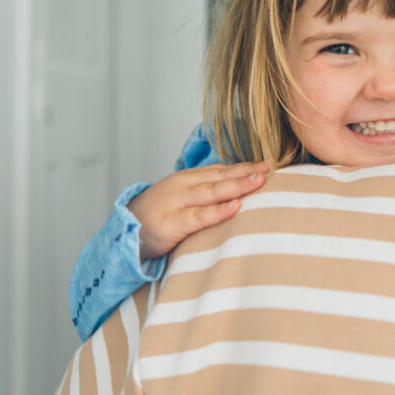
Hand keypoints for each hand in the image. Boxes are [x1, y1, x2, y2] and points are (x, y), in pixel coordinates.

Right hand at [128, 162, 268, 260]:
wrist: (125, 230)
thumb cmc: (160, 214)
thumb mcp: (182, 196)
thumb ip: (207, 192)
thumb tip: (240, 191)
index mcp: (189, 178)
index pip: (222, 169)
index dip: (245, 166)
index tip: (269, 164)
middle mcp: (185, 186)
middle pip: (220, 176)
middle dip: (246, 172)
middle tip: (269, 168)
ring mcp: (177, 203)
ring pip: (212, 191)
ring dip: (237, 185)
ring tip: (258, 181)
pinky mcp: (172, 223)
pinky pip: (198, 217)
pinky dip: (218, 212)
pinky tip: (234, 207)